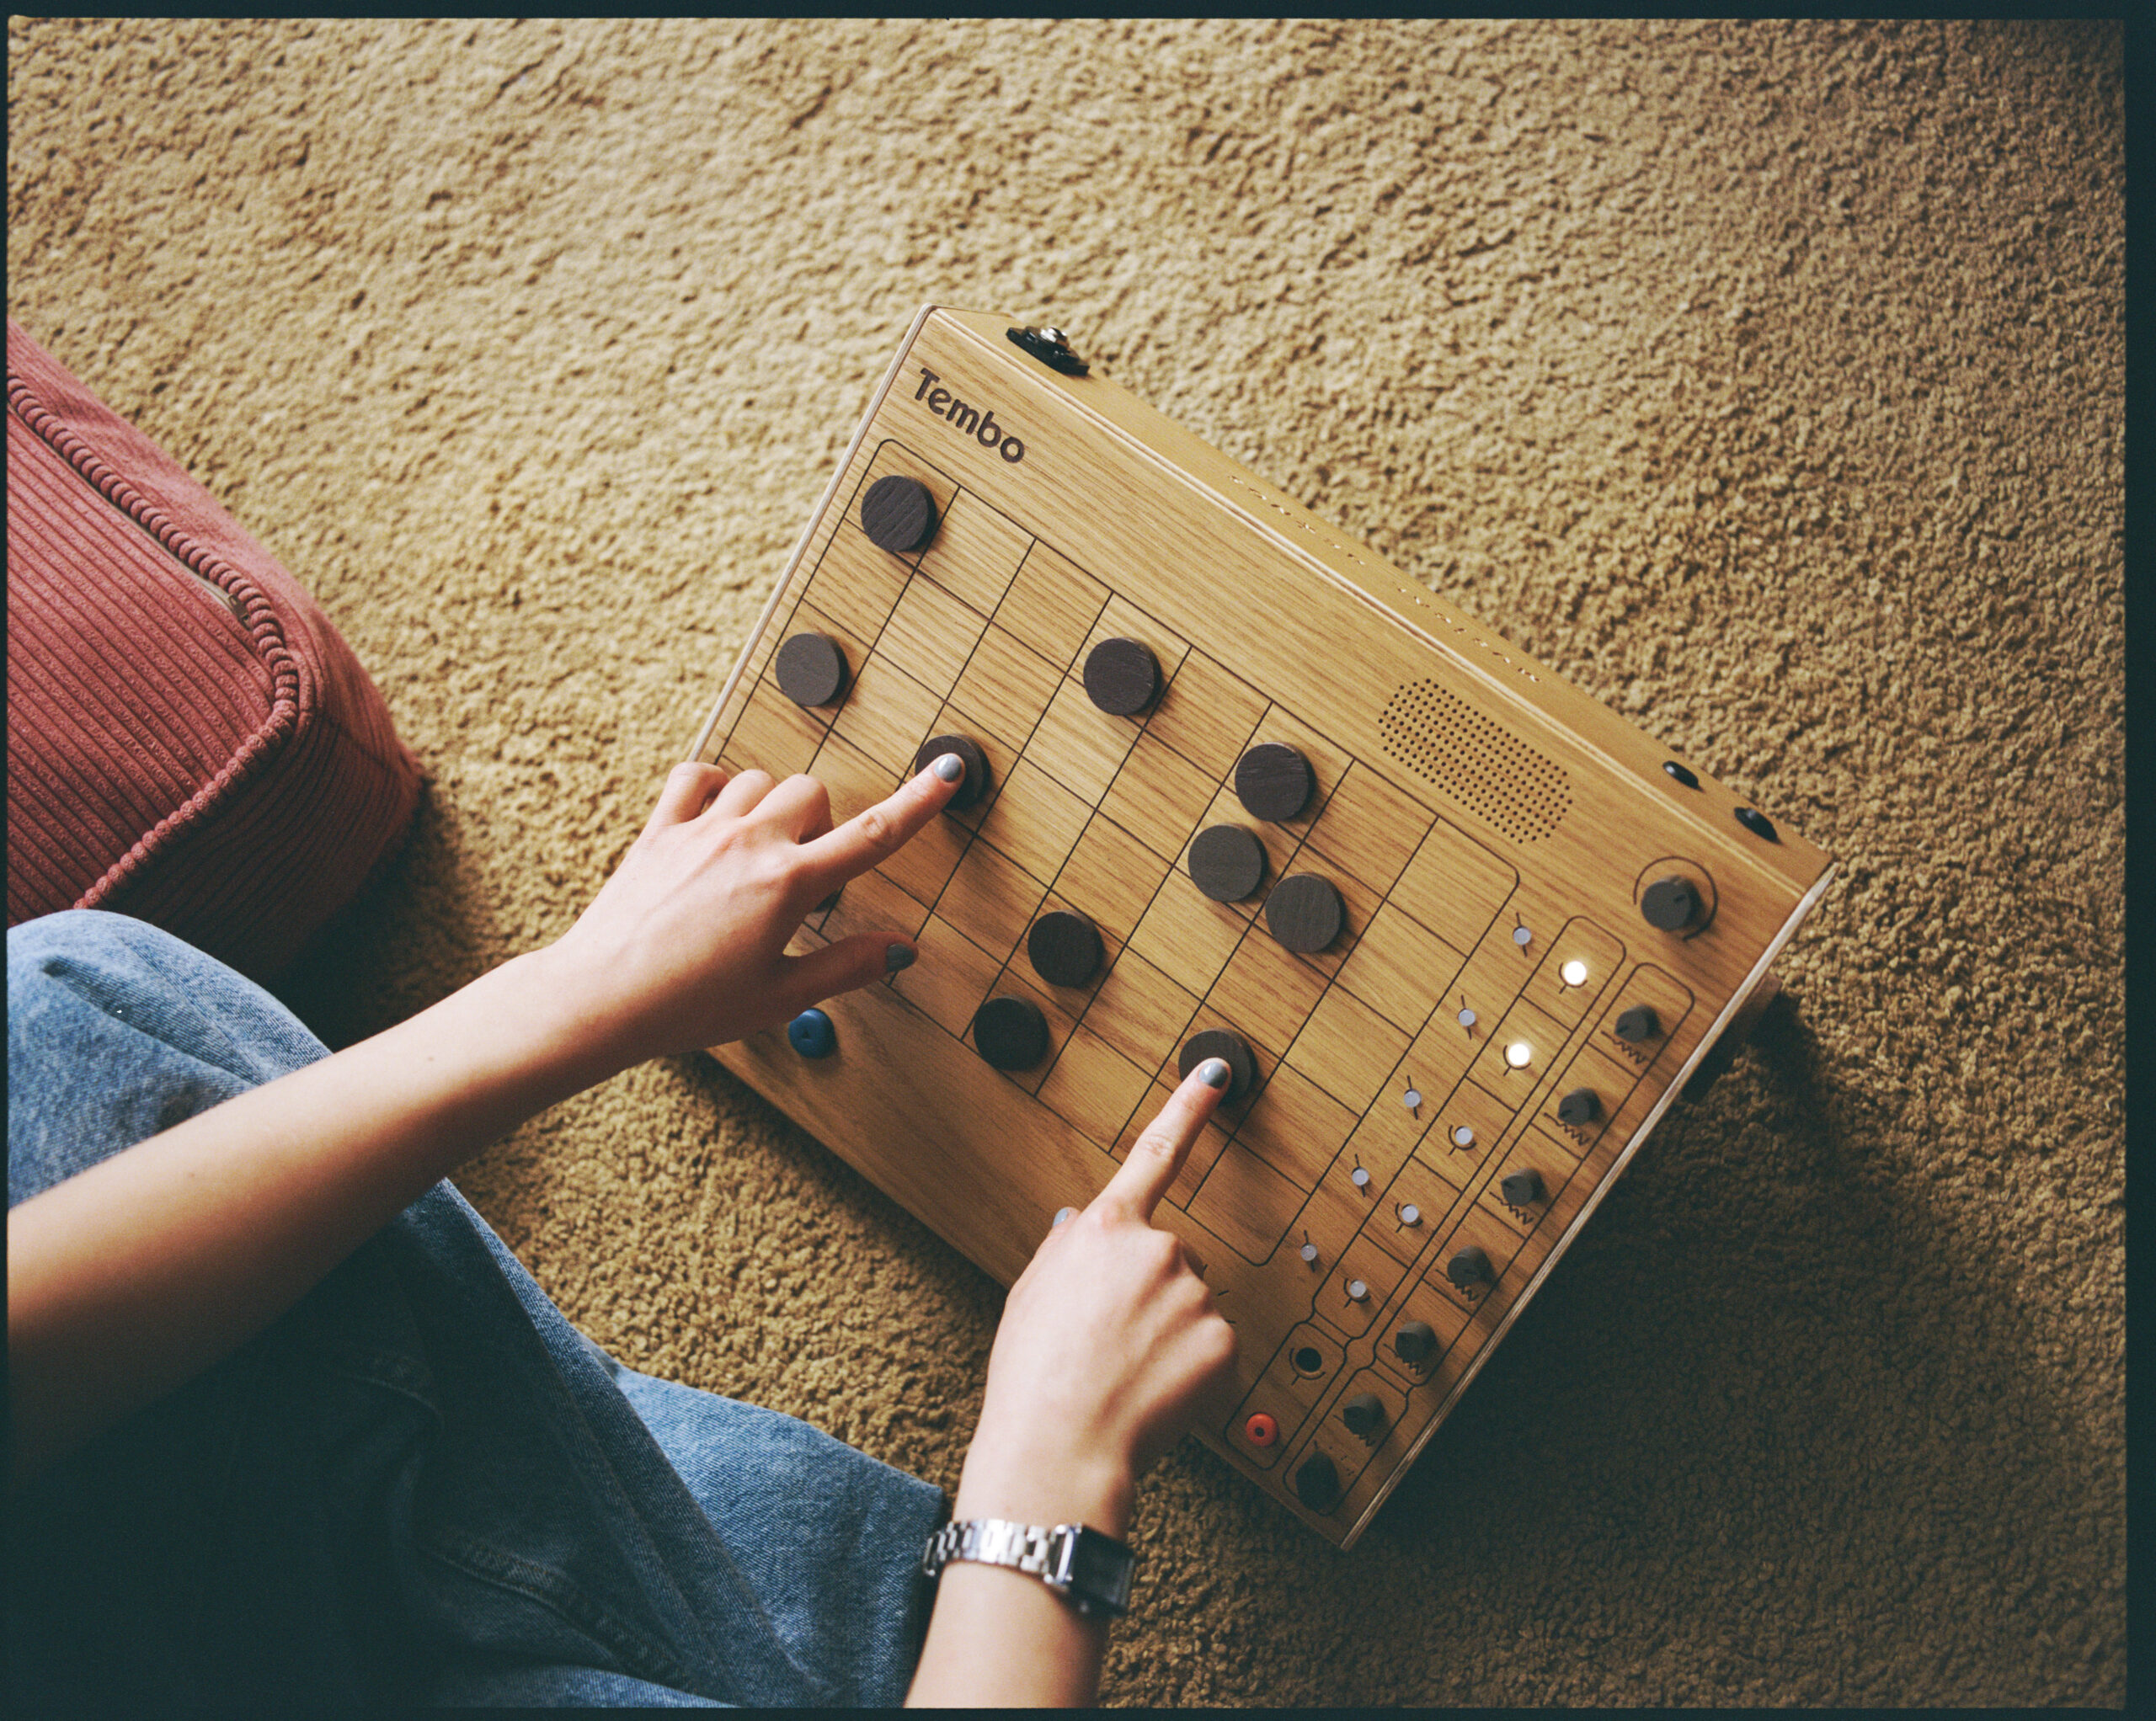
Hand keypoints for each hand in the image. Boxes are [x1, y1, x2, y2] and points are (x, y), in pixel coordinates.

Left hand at [536, 755, 962, 1067]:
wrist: (599, 998)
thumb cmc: (687, 1006)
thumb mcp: (779, 999)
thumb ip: (846, 966)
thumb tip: (901, 950)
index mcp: (787, 886)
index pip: (873, 836)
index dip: (919, 803)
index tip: (948, 773)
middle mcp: (748, 844)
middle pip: (813, 793)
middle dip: (820, 824)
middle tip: (802, 876)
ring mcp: (700, 830)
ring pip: (760, 780)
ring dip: (772, 807)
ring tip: (757, 857)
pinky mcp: (659, 829)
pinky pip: (699, 775)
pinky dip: (716, 786)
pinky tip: (717, 820)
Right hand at [954, 1061, 1240, 1537]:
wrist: (1060, 1447)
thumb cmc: (1034, 1376)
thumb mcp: (1031, 1292)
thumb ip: (1066, 1248)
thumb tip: (1081, 1225)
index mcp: (1104, 1228)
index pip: (1155, 1153)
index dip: (1188, 1108)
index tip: (1215, 1074)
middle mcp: (1158, 1248)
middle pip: (1171, 1257)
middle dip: (1150, 1292)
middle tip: (1108, 1342)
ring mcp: (1196, 1294)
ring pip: (1192, 1306)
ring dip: (1170, 1333)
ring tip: (1124, 1372)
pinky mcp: (1224, 1341)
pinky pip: (1213, 1348)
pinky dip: (1191, 1369)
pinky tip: (1155, 1390)